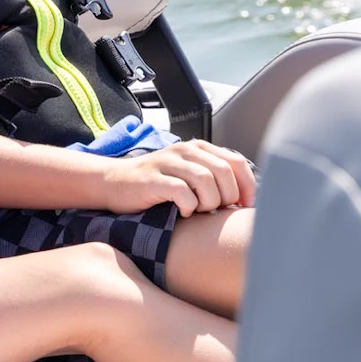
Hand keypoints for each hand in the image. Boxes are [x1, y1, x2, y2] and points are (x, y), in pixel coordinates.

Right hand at [99, 140, 256, 216]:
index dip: (247, 187)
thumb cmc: (155, 185)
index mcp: (198, 148)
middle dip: (227, 197)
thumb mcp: (187, 174)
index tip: (244, 207)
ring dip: (208, 203)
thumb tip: (247, 199)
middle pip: (224, 172)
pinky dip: (189, 207)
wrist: (112, 183)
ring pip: (206, 181)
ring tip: (199, 211)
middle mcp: (185, 150)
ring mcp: (168, 163)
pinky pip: (183, 193)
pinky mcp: (153, 179)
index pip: (237, 162)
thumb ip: (213, 178)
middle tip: (217, 211)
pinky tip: (183, 213)